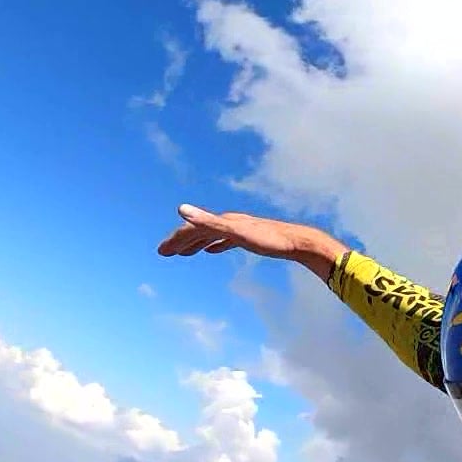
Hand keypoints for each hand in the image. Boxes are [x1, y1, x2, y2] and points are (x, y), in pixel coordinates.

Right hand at [156, 205, 345, 277]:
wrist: (299, 242)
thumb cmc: (269, 239)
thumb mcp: (236, 232)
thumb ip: (208, 223)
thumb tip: (180, 208)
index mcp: (223, 221)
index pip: (192, 228)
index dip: (175, 239)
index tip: (162, 251)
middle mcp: (229, 222)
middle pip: (199, 230)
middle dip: (180, 241)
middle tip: (164, 253)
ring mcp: (240, 229)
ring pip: (211, 235)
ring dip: (194, 243)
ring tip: (183, 253)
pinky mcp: (250, 238)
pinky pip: (226, 240)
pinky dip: (215, 244)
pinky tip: (212, 251)